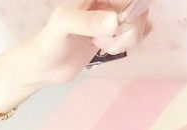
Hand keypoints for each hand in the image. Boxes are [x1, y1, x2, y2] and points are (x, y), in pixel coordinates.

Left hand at [27, 0, 151, 84]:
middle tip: (109, 42)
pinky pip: (138, 32)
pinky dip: (128, 43)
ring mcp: (113, 15)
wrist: (45, 66)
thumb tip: (115, 23)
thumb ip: (86, 21)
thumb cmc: (50, 42)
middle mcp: (107, 1)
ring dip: (128, 38)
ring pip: (141, 20)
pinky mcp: (115, 32)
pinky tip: (108, 48)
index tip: (115, 27)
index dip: (131, 11)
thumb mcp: (63, 25)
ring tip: (105, 45)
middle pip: (139, 7)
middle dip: (130, 28)